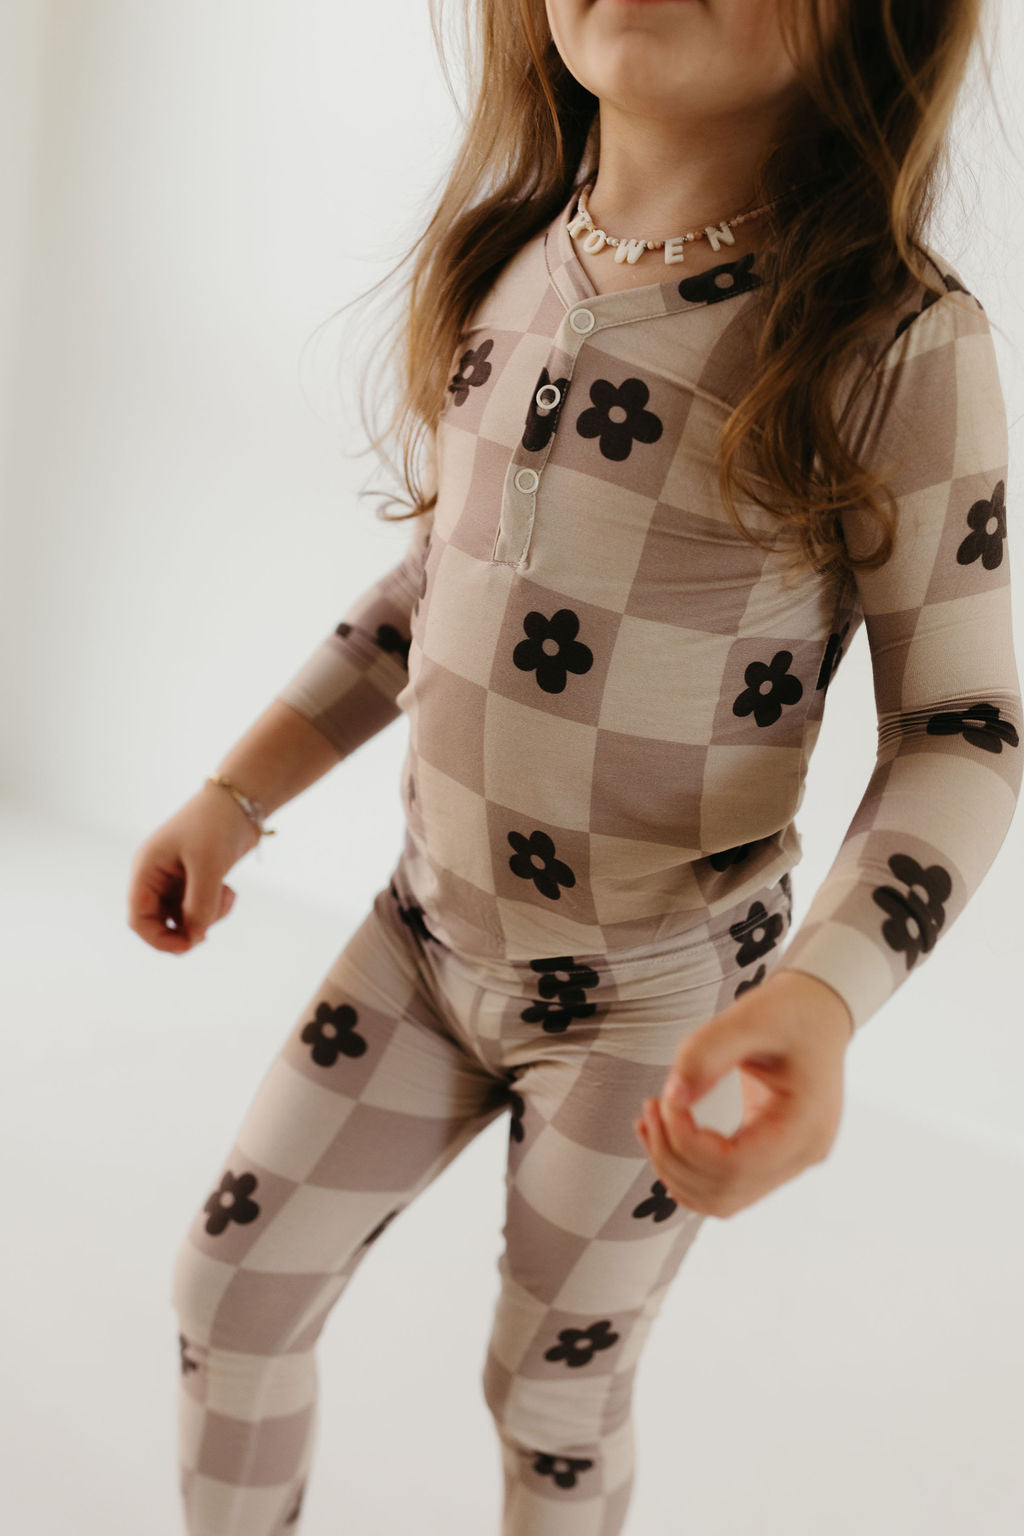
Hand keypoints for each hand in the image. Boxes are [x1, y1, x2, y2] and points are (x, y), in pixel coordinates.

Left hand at [633, 968, 851, 1218]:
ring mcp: (789, 1162)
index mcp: (805, 1126)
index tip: (664, 1099)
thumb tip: (673, 1098)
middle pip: (723, 1191)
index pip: (734, 1165)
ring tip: (650, 1122)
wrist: (818, 1011)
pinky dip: (687, 1170)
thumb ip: (706, 1054)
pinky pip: (723, 1186)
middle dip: (672, 1156)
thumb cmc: (791, 1011)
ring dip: (675, 1170)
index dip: (686, 1141)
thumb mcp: (749, 1017)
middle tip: (650, 1108)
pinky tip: (664, 1134)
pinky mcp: (771, 1157)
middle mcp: (802, 1155)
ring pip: (719, 1200)